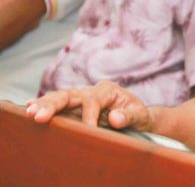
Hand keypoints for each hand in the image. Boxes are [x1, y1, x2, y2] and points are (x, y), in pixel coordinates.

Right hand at [26, 80, 153, 130]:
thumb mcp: (140, 116)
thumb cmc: (139, 116)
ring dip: (45, 105)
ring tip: (30, 112)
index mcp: (108, 90)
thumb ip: (129, 116)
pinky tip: (29, 108)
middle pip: (70, 94)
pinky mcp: (73, 108)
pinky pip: (58, 105)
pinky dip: (44, 106)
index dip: (88, 115)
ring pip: (60, 97)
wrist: (137, 118)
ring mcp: (80, 98)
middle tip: (39, 115)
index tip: (88, 130)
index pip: (93, 100)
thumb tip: (115, 118)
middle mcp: (91, 91)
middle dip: (54, 104)